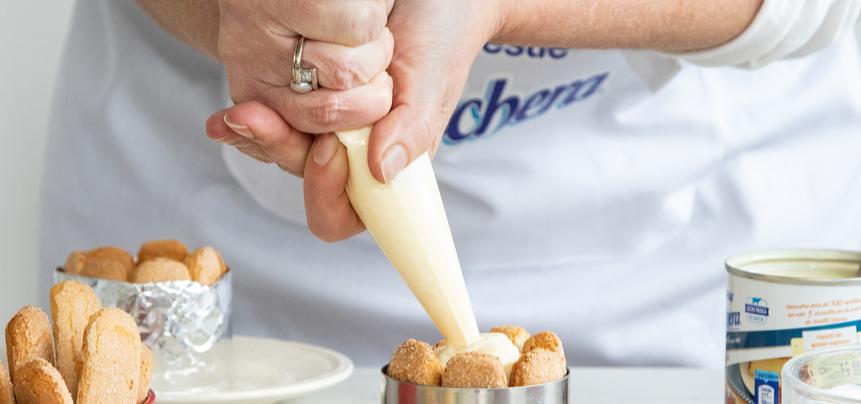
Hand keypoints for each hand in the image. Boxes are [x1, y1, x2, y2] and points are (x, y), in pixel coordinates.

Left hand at [208, 0, 504, 240]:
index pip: (350, 212)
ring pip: (285, 150)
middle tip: (255, 119)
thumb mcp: (431, 77)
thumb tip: (382, 171)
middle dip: (278, 150)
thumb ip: (413, 126)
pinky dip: (256, 117)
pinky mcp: (311, 98)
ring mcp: (332, 126)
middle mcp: (357, 153)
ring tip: (235, 115)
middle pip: (306, 179)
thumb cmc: (443, 35)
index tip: (326, 151)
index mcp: (392, 164)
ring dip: (259, 135)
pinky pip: (279, 119)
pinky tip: (232, 112)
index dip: (328, 195)